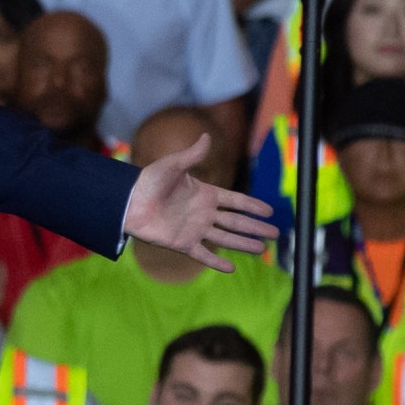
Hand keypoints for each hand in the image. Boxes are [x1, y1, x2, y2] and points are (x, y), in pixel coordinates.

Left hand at [120, 133, 275, 272]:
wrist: (128, 202)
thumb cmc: (148, 181)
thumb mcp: (172, 165)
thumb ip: (191, 155)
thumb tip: (206, 136)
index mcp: (205, 194)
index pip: (235, 201)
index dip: (252, 206)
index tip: (269, 211)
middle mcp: (203, 213)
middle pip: (235, 222)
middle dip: (255, 228)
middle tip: (276, 234)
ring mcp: (194, 229)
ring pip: (225, 238)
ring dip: (243, 244)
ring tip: (262, 249)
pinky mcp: (182, 243)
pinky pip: (202, 254)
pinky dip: (216, 262)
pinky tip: (231, 268)